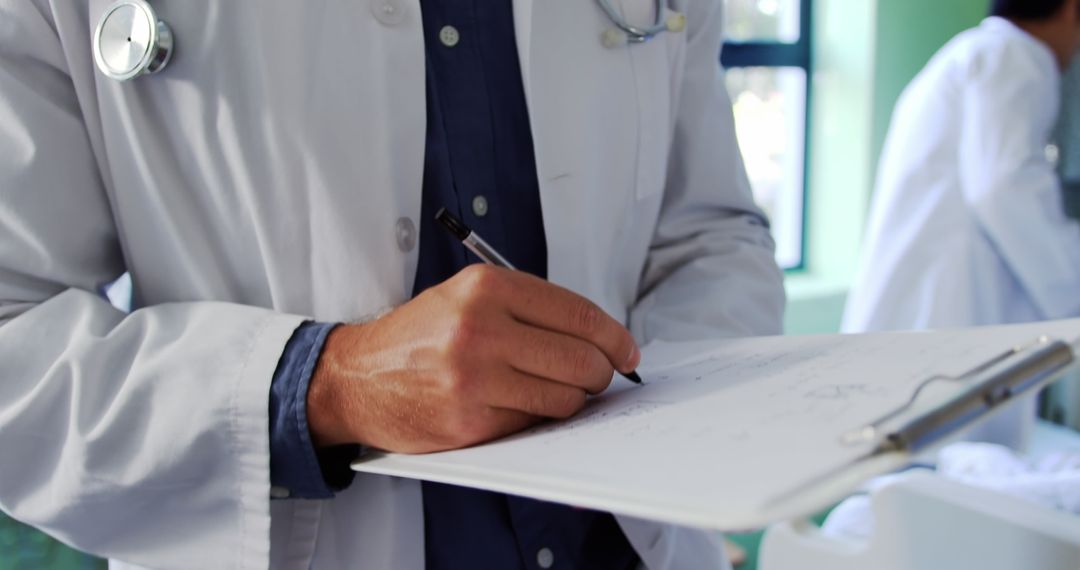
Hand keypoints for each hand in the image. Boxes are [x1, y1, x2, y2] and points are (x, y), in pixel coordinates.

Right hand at [306, 265, 640, 453]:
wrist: (356, 376)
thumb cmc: (418, 336)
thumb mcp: (466, 295)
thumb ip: (528, 307)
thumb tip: (598, 336)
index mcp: (486, 288)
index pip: (579, 314)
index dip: (614, 337)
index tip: (626, 350)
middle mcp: (481, 328)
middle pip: (581, 358)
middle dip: (600, 372)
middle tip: (597, 376)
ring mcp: (474, 378)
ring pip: (565, 397)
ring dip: (573, 399)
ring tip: (557, 391)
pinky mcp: (469, 421)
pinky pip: (533, 423)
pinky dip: (537, 418)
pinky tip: (520, 406)